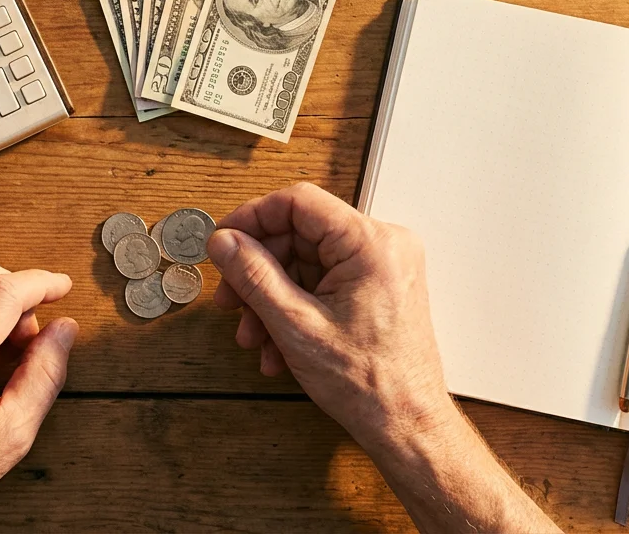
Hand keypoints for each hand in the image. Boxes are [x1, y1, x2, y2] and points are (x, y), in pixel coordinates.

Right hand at [209, 182, 449, 444]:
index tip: (223, 241)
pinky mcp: (376, 287)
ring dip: (272, 298)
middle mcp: (383, 246)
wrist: (406, 425)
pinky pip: (322, 282)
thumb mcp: (295, 325)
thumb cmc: (370, 384)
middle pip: (299, 235)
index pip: (298, 202)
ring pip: (306, 263)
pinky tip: (277, 345)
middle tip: (231, 301)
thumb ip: (254, 276)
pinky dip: (294, 307)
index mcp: (371, 244)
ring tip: (255, 336)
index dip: (252, 219)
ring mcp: (381, 267)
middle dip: (258, 272)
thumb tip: (224, 242)